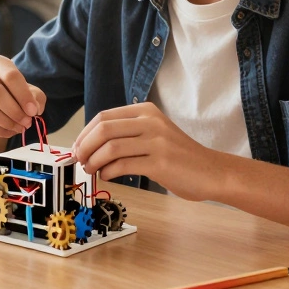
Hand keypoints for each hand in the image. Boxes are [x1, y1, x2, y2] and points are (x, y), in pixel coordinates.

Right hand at [0, 55, 44, 138]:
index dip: (24, 95)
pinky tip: (10, 131)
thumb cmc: (14, 95)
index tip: (33, 111)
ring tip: (20, 127)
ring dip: (7, 122)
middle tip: (27, 122)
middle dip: (15, 110)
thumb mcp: (30, 92)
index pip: (10, 75)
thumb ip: (36, 97)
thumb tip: (34, 108)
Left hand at [73, 103, 220, 200]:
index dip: (85, 133)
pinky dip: (108, 172)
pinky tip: (108, 176)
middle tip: (79, 160)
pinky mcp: (160, 162)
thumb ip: (128, 135)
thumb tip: (91, 145)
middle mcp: (151, 122)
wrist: (212, 171)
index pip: (104, 116)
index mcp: (147, 111)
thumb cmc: (179, 157)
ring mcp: (157, 141)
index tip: (77, 148)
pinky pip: (123, 166)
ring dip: (94, 161)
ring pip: (110, 148)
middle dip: (84, 146)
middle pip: (103, 129)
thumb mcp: (155, 134)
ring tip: (91, 170)